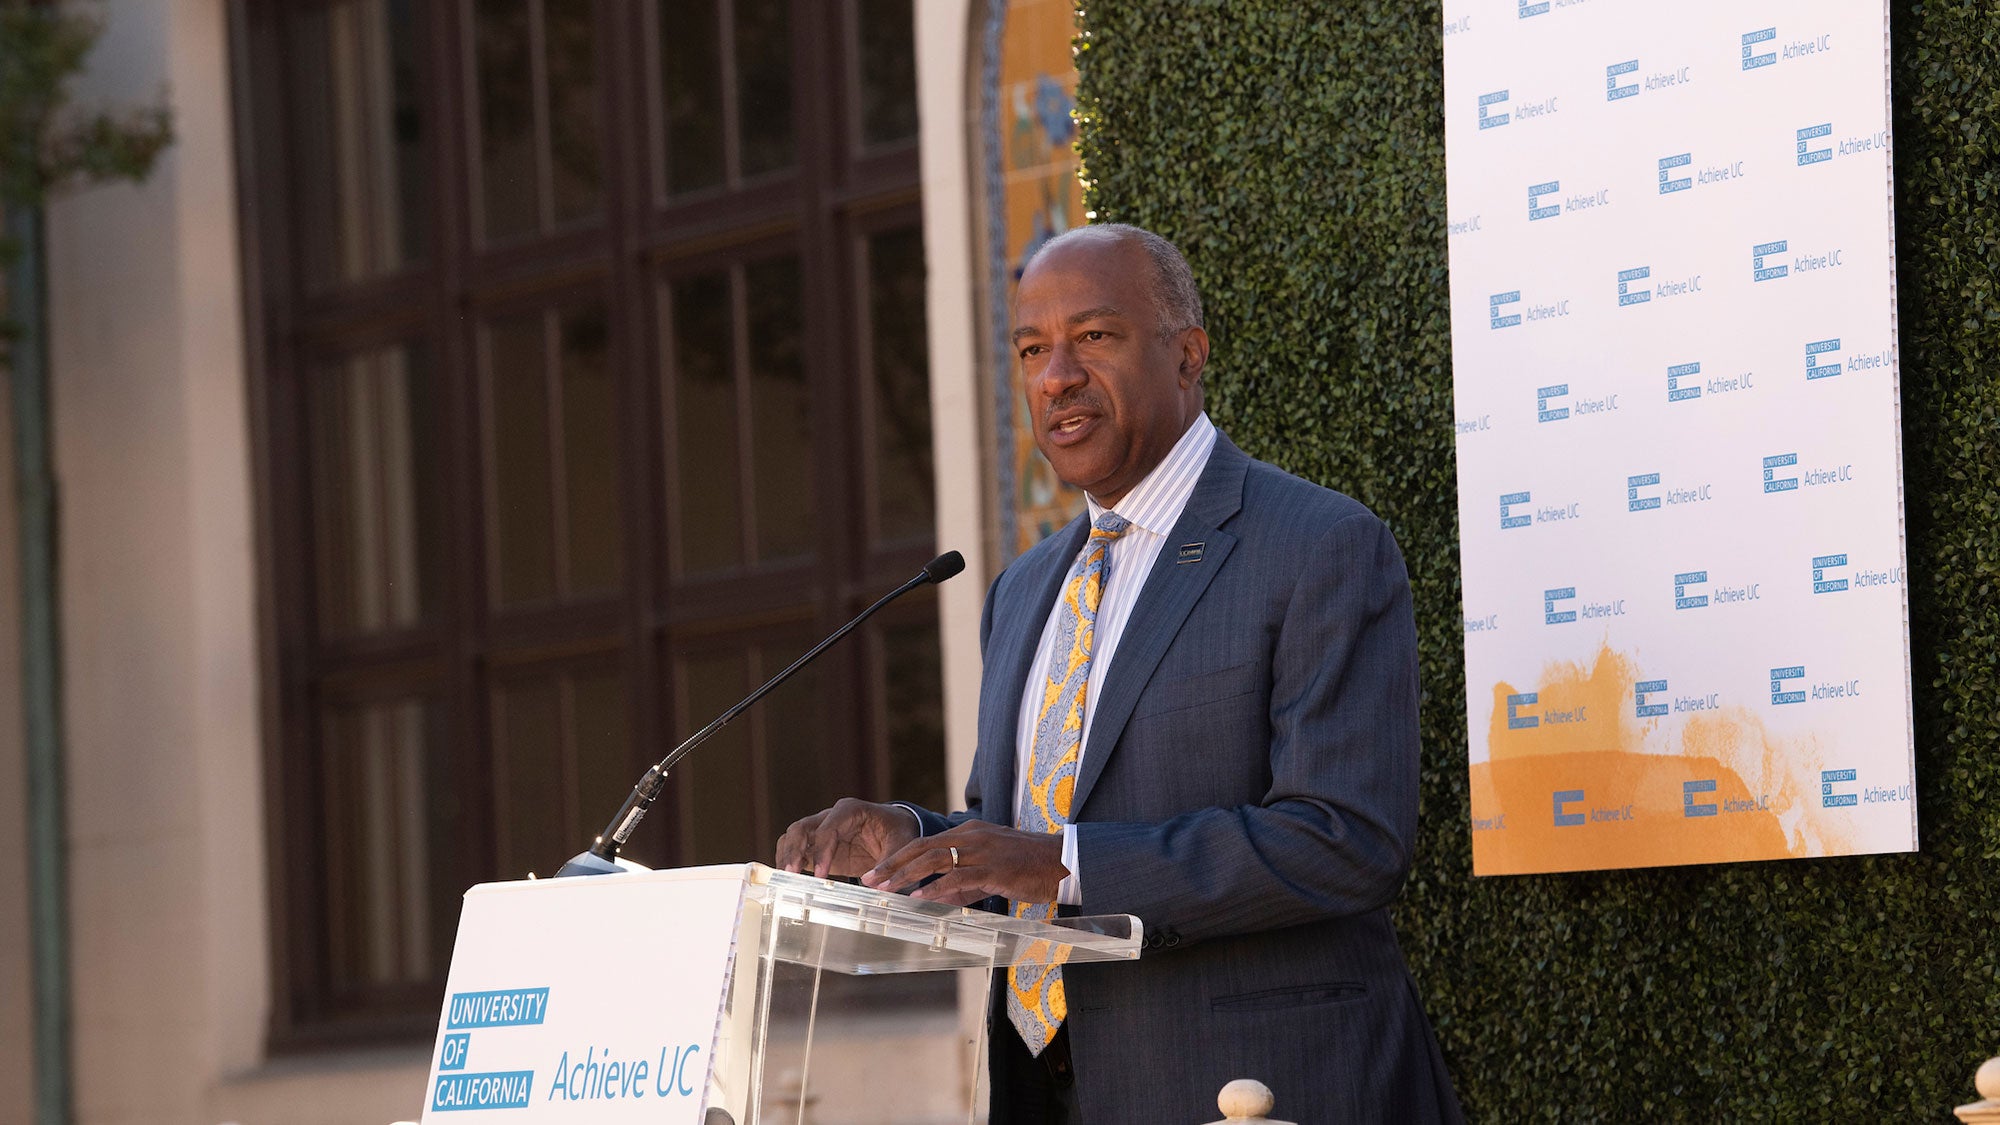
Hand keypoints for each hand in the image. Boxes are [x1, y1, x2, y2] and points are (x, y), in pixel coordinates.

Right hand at [776, 798, 918, 878]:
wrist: (895, 830)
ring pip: (793, 837)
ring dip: (786, 856)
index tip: (820, 874)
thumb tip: (872, 884)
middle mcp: (831, 817)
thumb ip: (889, 863)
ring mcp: (822, 830)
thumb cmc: (898, 832)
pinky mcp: (818, 847)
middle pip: (801, 828)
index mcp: (850, 810)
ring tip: (785, 878)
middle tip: (790, 874)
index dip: (821, 851)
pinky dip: (789, 862)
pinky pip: (797, 850)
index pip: (828, 828)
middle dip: (793, 850)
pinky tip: (788, 880)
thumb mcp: (901, 844)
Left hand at [861, 822, 1068, 906]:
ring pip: (934, 860)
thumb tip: (942, 897)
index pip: (925, 842)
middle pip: (922, 848)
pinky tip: (918, 899)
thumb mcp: (992, 871)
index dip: (898, 857)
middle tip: (868, 879)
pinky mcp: (994, 868)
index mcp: (970, 833)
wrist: (1064, 862)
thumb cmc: (1030, 867)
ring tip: (883, 890)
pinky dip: (934, 889)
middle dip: (892, 865)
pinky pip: (957, 878)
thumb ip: (966, 882)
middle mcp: (972, 837)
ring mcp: (982, 851)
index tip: (877, 871)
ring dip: (905, 876)